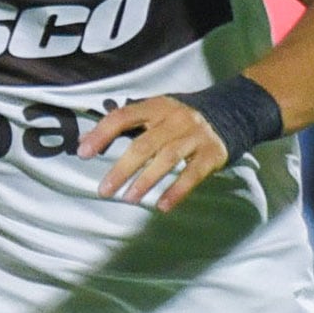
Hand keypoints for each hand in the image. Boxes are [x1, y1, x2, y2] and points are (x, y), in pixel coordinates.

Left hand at [81, 95, 231, 211]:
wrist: (230, 112)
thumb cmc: (179, 119)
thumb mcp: (154, 113)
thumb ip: (124, 125)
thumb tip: (83, 142)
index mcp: (156, 106)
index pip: (123, 116)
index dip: (101, 134)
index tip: (82, 153)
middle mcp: (175, 118)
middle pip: (144, 144)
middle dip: (122, 168)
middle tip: (104, 190)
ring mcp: (195, 135)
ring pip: (167, 158)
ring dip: (146, 180)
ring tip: (129, 198)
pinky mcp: (212, 153)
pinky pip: (193, 174)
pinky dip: (177, 191)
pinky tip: (162, 206)